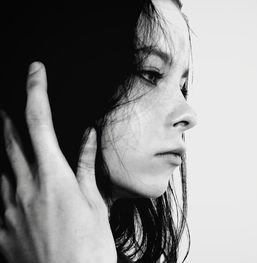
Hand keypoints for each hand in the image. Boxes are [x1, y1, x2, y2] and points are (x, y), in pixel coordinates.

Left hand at [0, 62, 116, 262]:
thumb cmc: (90, 249)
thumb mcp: (95, 204)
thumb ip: (84, 167)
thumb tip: (87, 137)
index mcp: (54, 178)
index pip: (40, 123)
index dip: (36, 92)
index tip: (36, 72)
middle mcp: (24, 188)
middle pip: (10, 141)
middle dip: (8, 117)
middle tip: (5, 103)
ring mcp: (7, 210)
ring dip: (1, 147)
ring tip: (3, 134)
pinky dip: (2, 182)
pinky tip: (8, 181)